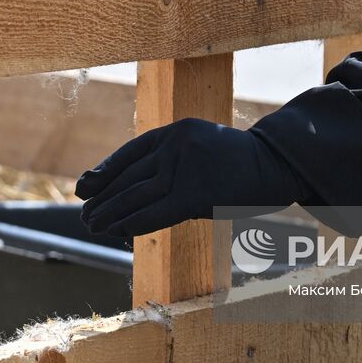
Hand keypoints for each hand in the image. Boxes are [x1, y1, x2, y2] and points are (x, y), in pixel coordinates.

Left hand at [77, 118, 302, 237]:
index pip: (130, 152)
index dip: (105, 171)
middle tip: (84, 214)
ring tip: (92, 225)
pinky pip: (156, 212)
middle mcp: (175, 145)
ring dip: (110, 212)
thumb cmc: (239, 163)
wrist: (276, 165)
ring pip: (137, 194)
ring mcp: (185, 167)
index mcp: (175, 131)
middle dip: (103, 197)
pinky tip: (116, 231)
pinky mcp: (196, 193)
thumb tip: (133, 189)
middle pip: (130, 175)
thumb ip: (171, 162)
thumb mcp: (202, 148)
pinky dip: (132, 223)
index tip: (84, 186)